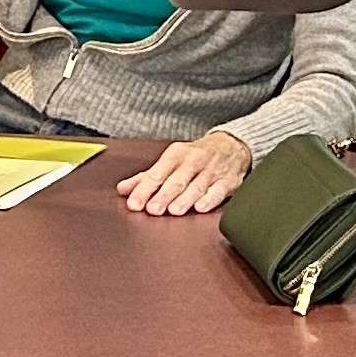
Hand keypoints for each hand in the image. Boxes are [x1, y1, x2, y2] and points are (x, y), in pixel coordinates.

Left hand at [116, 129, 248, 215]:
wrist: (231, 145)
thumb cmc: (196, 156)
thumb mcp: (170, 160)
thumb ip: (146, 176)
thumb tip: (123, 189)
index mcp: (176, 154)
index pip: (157, 173)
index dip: (145, 189)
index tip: (135, 203)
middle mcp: (194, 161)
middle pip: (177, 180)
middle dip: (164, 195)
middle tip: (152, 209)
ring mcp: (212, 171)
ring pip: (197, 186)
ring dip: (185, 199)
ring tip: (174, 211)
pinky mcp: (229, 181)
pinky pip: (219, 190)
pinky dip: (210, 199)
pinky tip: (201, 207)